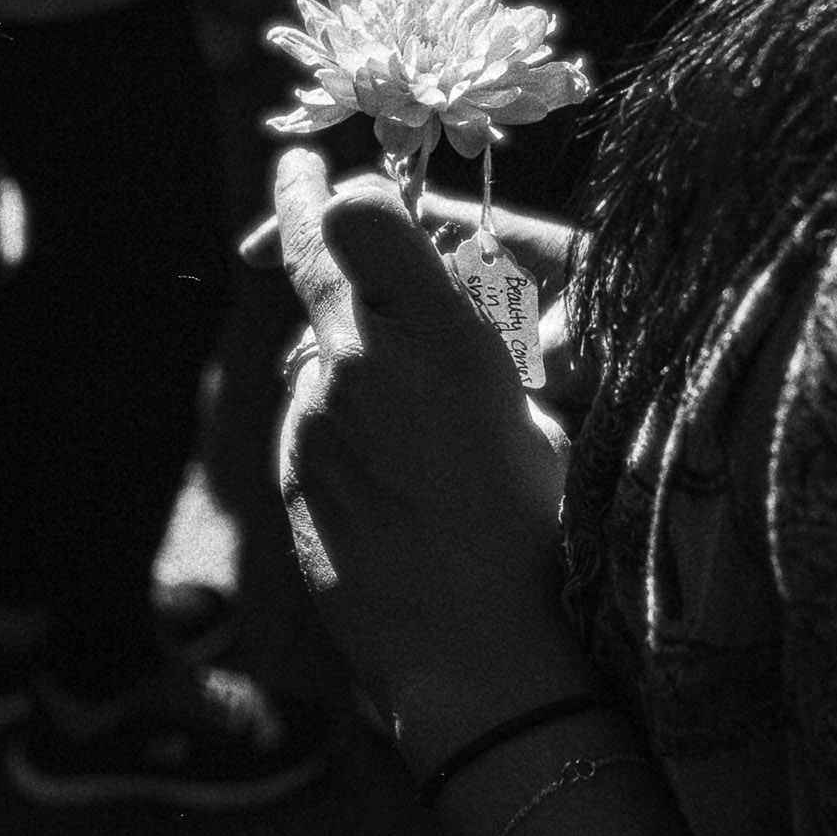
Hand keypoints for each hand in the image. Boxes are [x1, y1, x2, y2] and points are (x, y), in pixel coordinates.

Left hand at [270, 149, 591, 729]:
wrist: (477, 664)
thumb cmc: (540, 539)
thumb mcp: (542, 420)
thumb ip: (479, 347)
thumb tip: (445, 309)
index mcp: (438, 337)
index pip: (359, 216)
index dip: (339, 189)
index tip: (325, 172)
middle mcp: (359, 365)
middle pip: (308, 261)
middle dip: (302, 216)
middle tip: (299, 177)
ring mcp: (314, 422)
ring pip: (316, 351)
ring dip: (347, 352)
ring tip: (417, 414)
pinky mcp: (294, 476)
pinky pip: (315, 419)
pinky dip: (343, 422)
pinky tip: (397, 476)